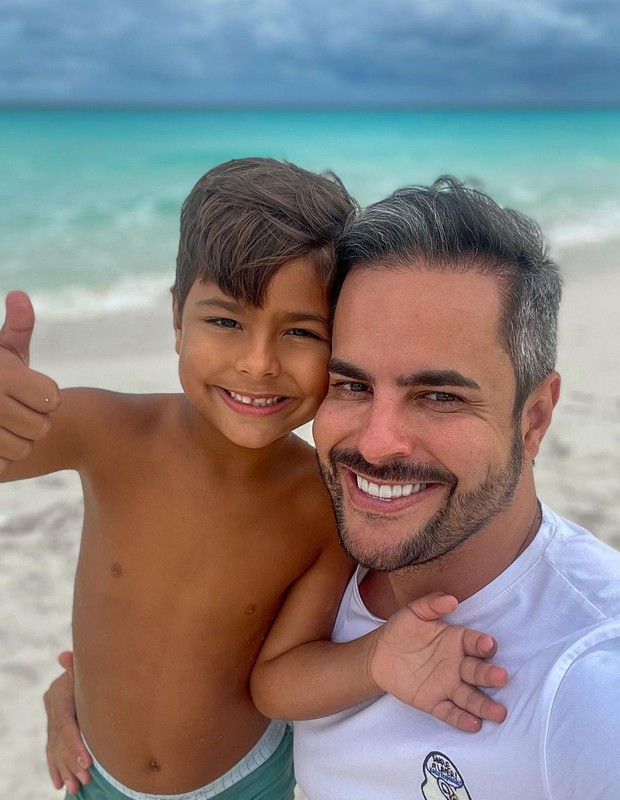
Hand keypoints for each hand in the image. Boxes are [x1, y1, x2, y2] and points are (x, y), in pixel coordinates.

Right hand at [0, 291, 59, 471]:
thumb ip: (16, 328)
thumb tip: (19, 295)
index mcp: (2, 374)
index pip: (52, 399)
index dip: (47, 397)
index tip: (33, 390)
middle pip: (42, 427)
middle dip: (35, 420)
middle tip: (18, 409)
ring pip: (23, 449)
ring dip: (17, 441)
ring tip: (4, 425)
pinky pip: (2, 465)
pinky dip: (0, 458)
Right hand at [43, 652, 91, 793]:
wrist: (85, 668)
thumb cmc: (95, 665)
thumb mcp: (86, 667)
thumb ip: (76, 667)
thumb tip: (65, 655)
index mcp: (58, 694)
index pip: (64, 726)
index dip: (74, 745)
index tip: (88, 762)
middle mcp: (52, 706)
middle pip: (59, 741)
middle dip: (72, 762)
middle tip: (85, 778)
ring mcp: (51, 717)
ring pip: (55, 748)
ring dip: (65, 769)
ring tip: (76, 786)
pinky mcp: (54, 727)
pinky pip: (52, 750)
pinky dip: (56, 767)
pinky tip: (60, 783)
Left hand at [369, 592, 508, 731]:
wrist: (379, 654)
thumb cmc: (401, 630)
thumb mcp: (414, 612)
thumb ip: (432, 604)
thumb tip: (451, 599)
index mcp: (456, 641)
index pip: (474, 643)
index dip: (482, 644)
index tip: (488, 644)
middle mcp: (457, 664)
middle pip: (477, 671)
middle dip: (490, 675)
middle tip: (501, 677)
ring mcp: (447, 685)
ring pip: (469, 696)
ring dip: (484, 705)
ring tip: (499, 713)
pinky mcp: (434, 702)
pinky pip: (450, 712)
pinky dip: (461, 719)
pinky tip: (474, 724)